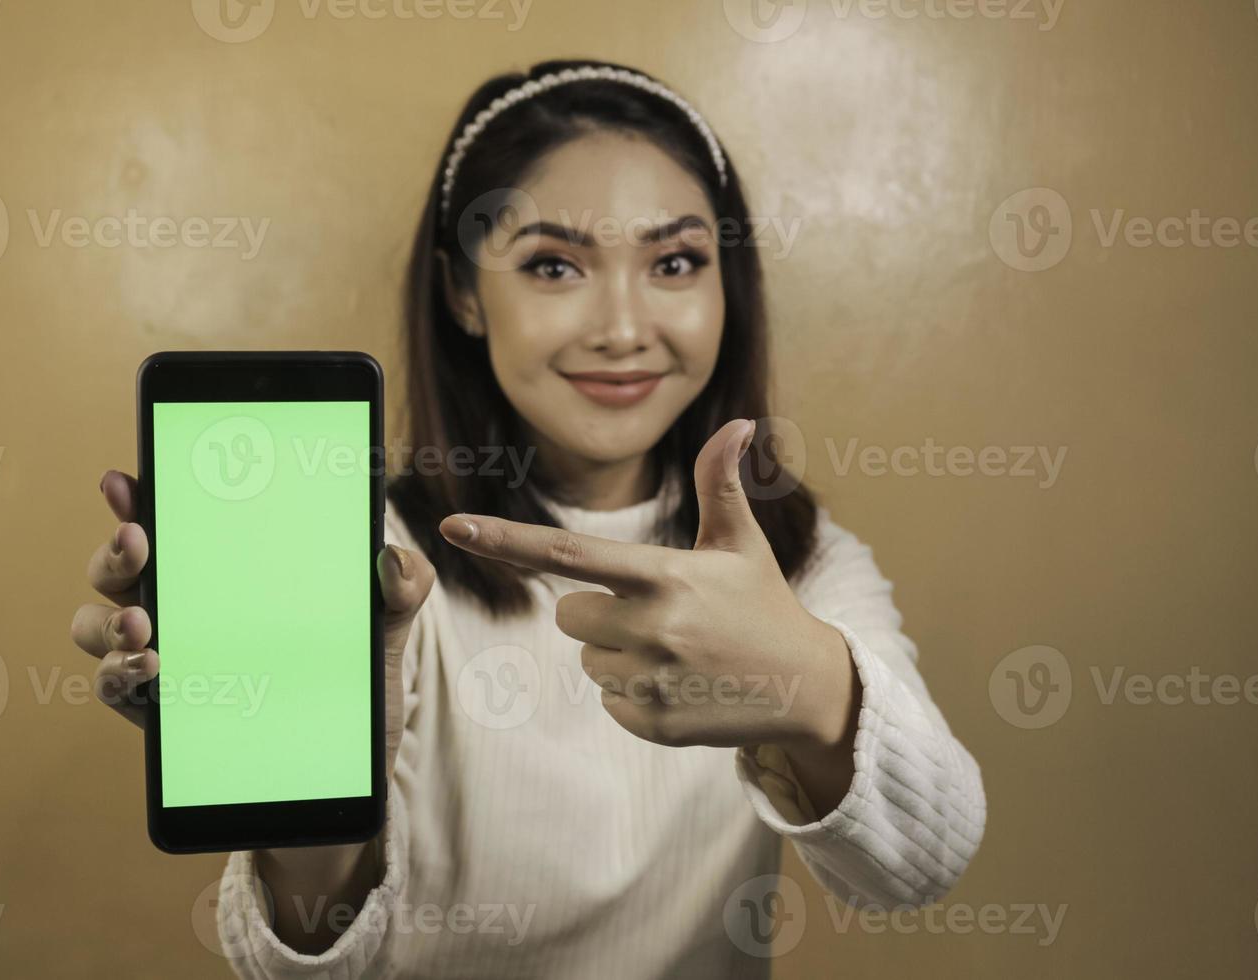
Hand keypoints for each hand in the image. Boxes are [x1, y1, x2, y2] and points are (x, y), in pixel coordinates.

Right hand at [69, 470, 434, 785]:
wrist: (347, 760)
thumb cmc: (352, 671)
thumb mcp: (385, 622)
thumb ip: (401, 584)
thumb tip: (391, 558)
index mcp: (220, 564)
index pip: (166, 517)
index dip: (135, 494)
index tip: (126, 480)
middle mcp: (176, 601)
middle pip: (115, 564)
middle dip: (115, 548)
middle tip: (137, 542)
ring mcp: (158, 653)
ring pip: (95, 622)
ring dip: (108, 618)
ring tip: (142, 625)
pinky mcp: (155, 707)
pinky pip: (111, 683)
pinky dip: (118, 672)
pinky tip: (151, 666)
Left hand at [437, 420, 857, 757]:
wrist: (805, 687)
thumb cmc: (762, 604)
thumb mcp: (740, 543)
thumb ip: (720, 483)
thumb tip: (737, 423)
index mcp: (665, 577)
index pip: (566, 555)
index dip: (504, 539)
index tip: (451, 527)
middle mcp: (652, 629)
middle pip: (570, 615)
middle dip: (599, 610)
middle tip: (659, 614)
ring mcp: (651, 682)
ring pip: (588, 659)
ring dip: (619, 653)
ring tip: (679, 652)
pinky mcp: (652, 724)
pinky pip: (608, 701)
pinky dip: (634, 693)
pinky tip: (682, 685)